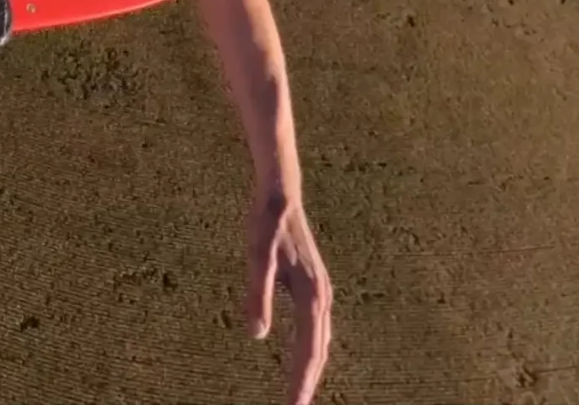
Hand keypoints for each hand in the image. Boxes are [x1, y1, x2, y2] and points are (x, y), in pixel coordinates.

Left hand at [243, 191, 332, 404]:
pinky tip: (305, 358)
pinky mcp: (313, 287)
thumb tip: (257, 335)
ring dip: (311, 369)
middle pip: (318, 351)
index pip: (309, 351)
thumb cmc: (267, 223)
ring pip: (320, 342)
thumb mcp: (257, 256)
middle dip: (307, 383)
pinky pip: (317, 329)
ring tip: (299, 394)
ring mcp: (320, 292)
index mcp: (312, 296)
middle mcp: (322, 297)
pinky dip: (312, 350)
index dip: (302, 382)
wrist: (281, 193)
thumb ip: (257, 295)